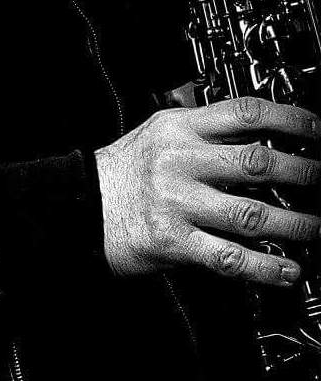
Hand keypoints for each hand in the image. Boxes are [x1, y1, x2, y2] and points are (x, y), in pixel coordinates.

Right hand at [95, 97, 320, 286]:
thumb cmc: (122, 169)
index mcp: (179, 127)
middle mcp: (180, 160)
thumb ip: (197, 117)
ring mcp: (177, 201)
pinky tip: (286, 269)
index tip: (315, 128)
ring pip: (249, 214)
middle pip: (254, 162)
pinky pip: (228, 257)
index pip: (243, 113)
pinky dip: (264, 267)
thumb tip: (240, 110)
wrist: (83, 205)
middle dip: (301, 172)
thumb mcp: (155, 128)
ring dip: (293, 224)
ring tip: (314, 228)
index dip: (288, 119)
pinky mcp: (174, 241)